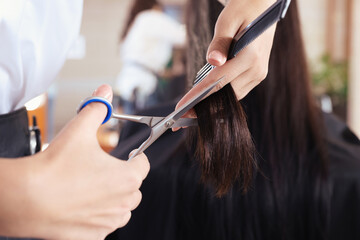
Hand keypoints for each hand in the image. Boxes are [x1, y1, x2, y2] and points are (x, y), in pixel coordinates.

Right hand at [0, 85, 149, 238]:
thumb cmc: (54, 167)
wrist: (26, 199)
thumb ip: (96, 109)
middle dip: (123, 177)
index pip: (143, 164)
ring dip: (114, 198)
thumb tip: (105, 92)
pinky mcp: (94, 236)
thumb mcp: (78, 130)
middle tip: (103, 170)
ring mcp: (109, 222)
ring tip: (93, 187)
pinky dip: (99, 216)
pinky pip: (105, 225)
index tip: (127, 155)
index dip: (135, 157)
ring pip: (122, 208)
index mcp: (127, 177)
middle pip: (134, 187)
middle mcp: (123, 202)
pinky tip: (82, 206)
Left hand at [176, 0, 276, 115]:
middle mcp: (257, 70)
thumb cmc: (244, 8)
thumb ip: (219, 42)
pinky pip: (237, 91)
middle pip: (225, 96)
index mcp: (250, 56)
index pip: (218, 82)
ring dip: (212, 105)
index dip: (197, 97)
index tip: (181, 108)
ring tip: (190, 112)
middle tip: (181, 117)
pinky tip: (206, 100)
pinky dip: (221, 97)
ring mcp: (258, 74)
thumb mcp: (228, 20)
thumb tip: (212, 61)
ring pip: (232, 97)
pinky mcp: (256, 75)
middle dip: (202, 108)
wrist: (264, 6)